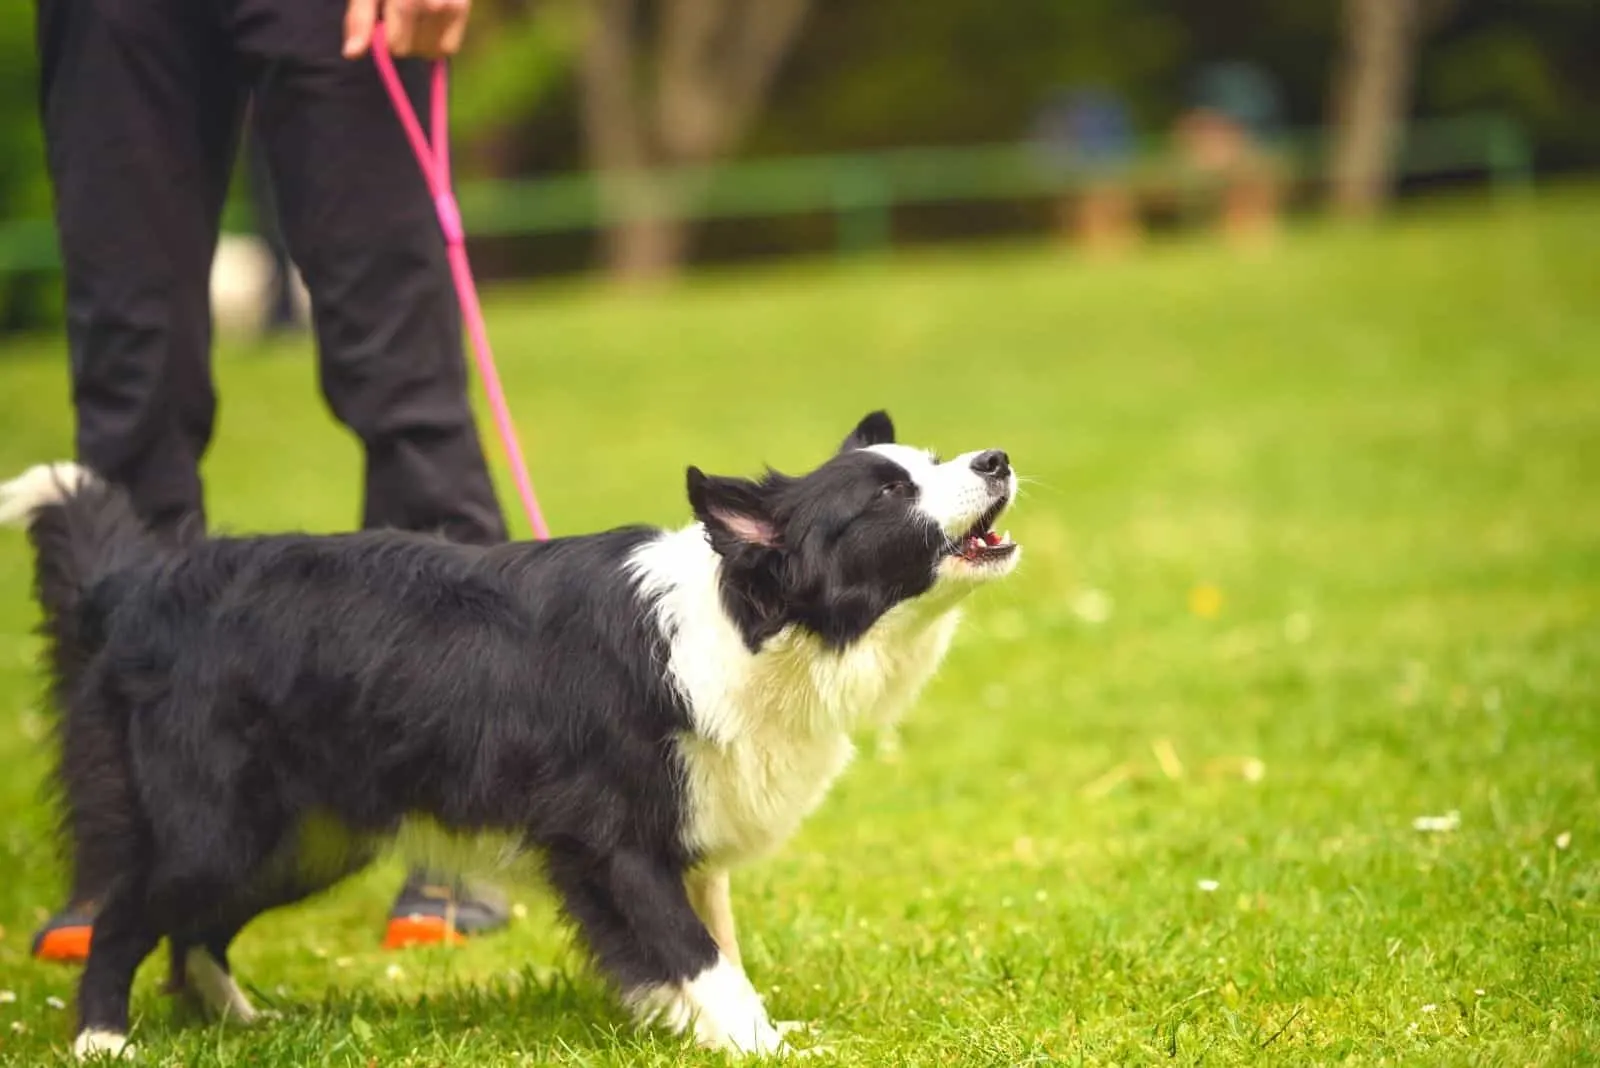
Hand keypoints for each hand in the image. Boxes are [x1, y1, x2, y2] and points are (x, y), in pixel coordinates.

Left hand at [343, 0, 472, 60]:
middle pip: (410, 50)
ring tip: (415, 13)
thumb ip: (359, 19)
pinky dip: (437, 41)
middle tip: (399, 11)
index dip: (383, 37)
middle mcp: (433, 5)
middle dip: (400, 37)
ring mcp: (452, 7)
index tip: (382, 16)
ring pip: (430, 52)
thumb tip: (352, 54)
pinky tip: (430, 20)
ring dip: (419, 42)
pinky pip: (448, 48)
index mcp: (406, 2)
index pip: (395, 47)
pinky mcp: (463, 8)